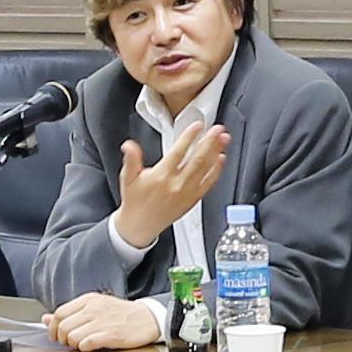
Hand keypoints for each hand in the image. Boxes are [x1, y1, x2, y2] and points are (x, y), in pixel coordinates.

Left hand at [42, 293, 165, 351]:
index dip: (53, 328)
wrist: (148, 319)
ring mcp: (102, 321)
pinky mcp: (110, 334)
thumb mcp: (95, 307)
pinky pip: (86, 344)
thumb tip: (45, 319)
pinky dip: (85, 348)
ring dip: (74, 345)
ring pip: (72, 336)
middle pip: (63, 326)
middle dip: (62, 339)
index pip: (59, 313)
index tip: (57, 336)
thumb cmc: (122, 315)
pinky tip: (92, 347)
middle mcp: (93, 308)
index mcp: (88, 300)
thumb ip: (70, 313)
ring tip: (82, 345)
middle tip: (69, 343)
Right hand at [112, 127, 229, 252]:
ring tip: (224, 139)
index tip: (197, 126)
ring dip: (216, 152)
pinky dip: (216, 171)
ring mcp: (187, 192)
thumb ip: (131, 159)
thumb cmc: (135, 201)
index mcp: (161, 175)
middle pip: (197, 159)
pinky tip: (221, 159)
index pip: (179, 151)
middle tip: (218, 129)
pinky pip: (208, 183)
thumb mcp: (128, 178)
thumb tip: (129, 146)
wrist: (141, 225)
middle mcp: (177, 184)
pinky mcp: (193, 199)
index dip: (189, 136)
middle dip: (209, 141)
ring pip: (205, 169)